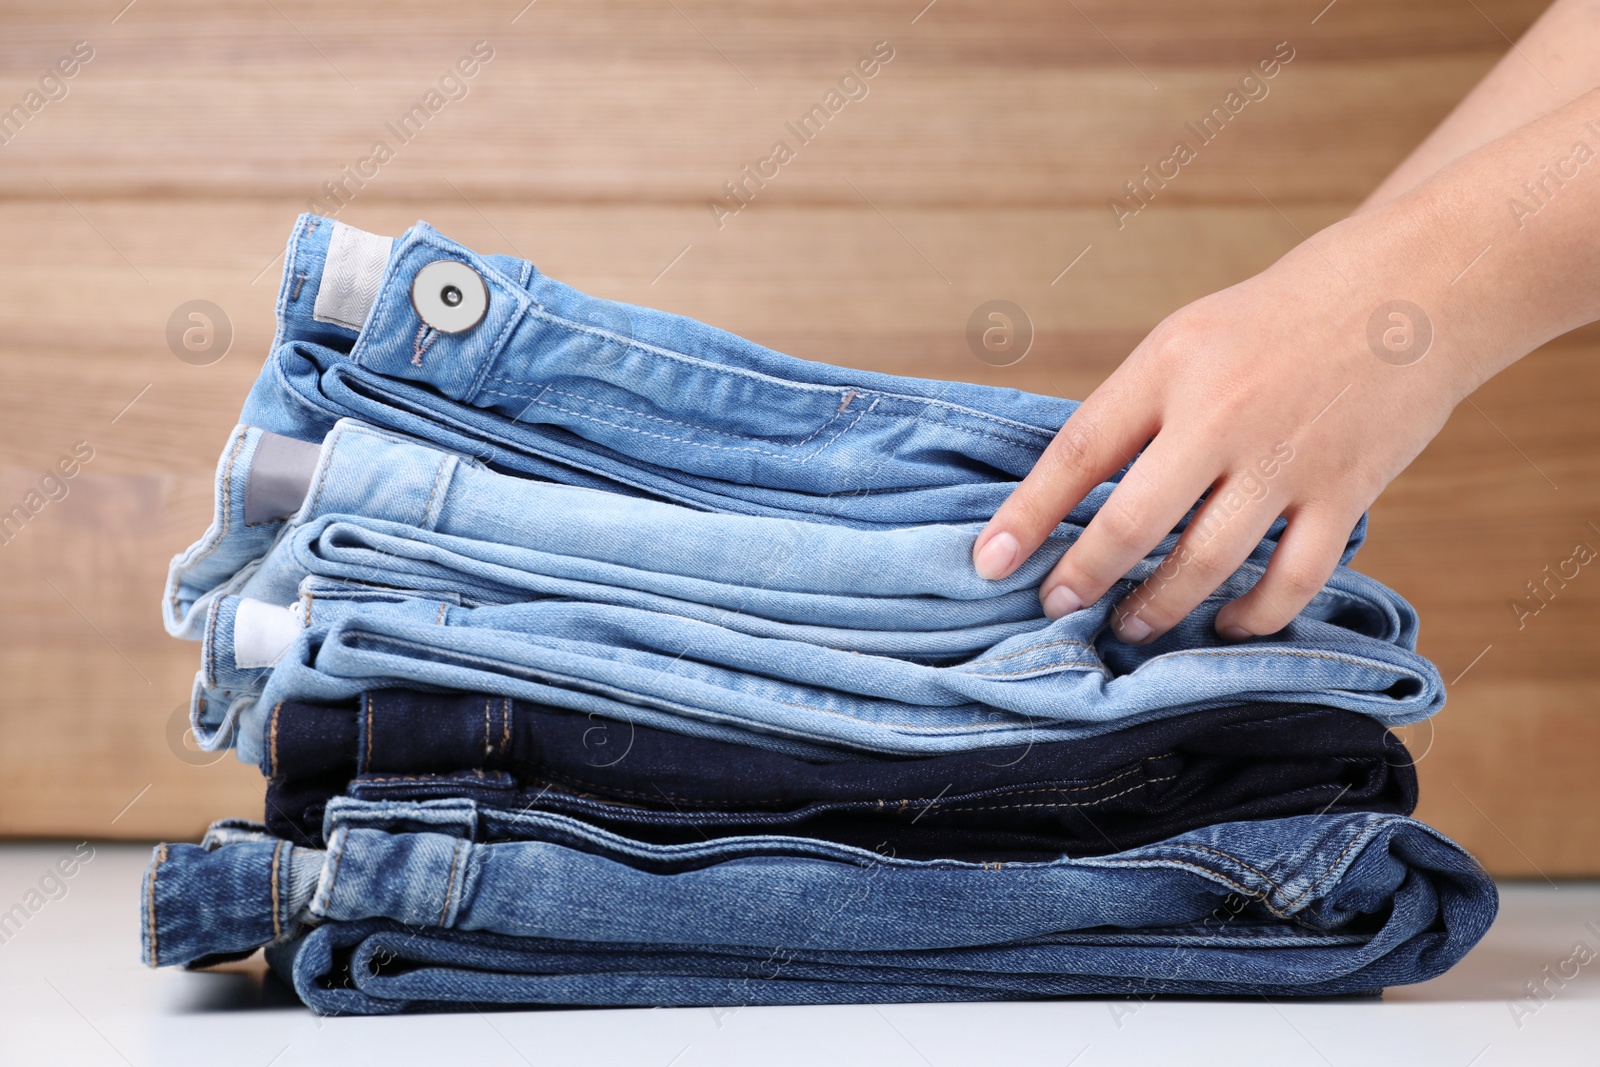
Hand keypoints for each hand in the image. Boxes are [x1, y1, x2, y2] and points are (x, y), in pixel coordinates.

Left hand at [971, 207, 1474, 643]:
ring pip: (1207, 564)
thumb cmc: (1278, 318)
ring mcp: (1289, 457)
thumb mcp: (1187, 340)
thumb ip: (1136, 411)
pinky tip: (1225, 625)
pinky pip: (1292, 579)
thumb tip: (1071, 499)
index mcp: (1170, 365)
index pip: (1078, 451)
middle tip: (1055, 607)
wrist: (1412, 288)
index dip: (1026, 516)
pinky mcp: (1348, 491)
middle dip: (1084, 577)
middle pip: (1134, 521)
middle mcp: (1224, 413)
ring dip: (1158, 608)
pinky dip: (1253, 616)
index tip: (987, 563)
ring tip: (1129, 625)